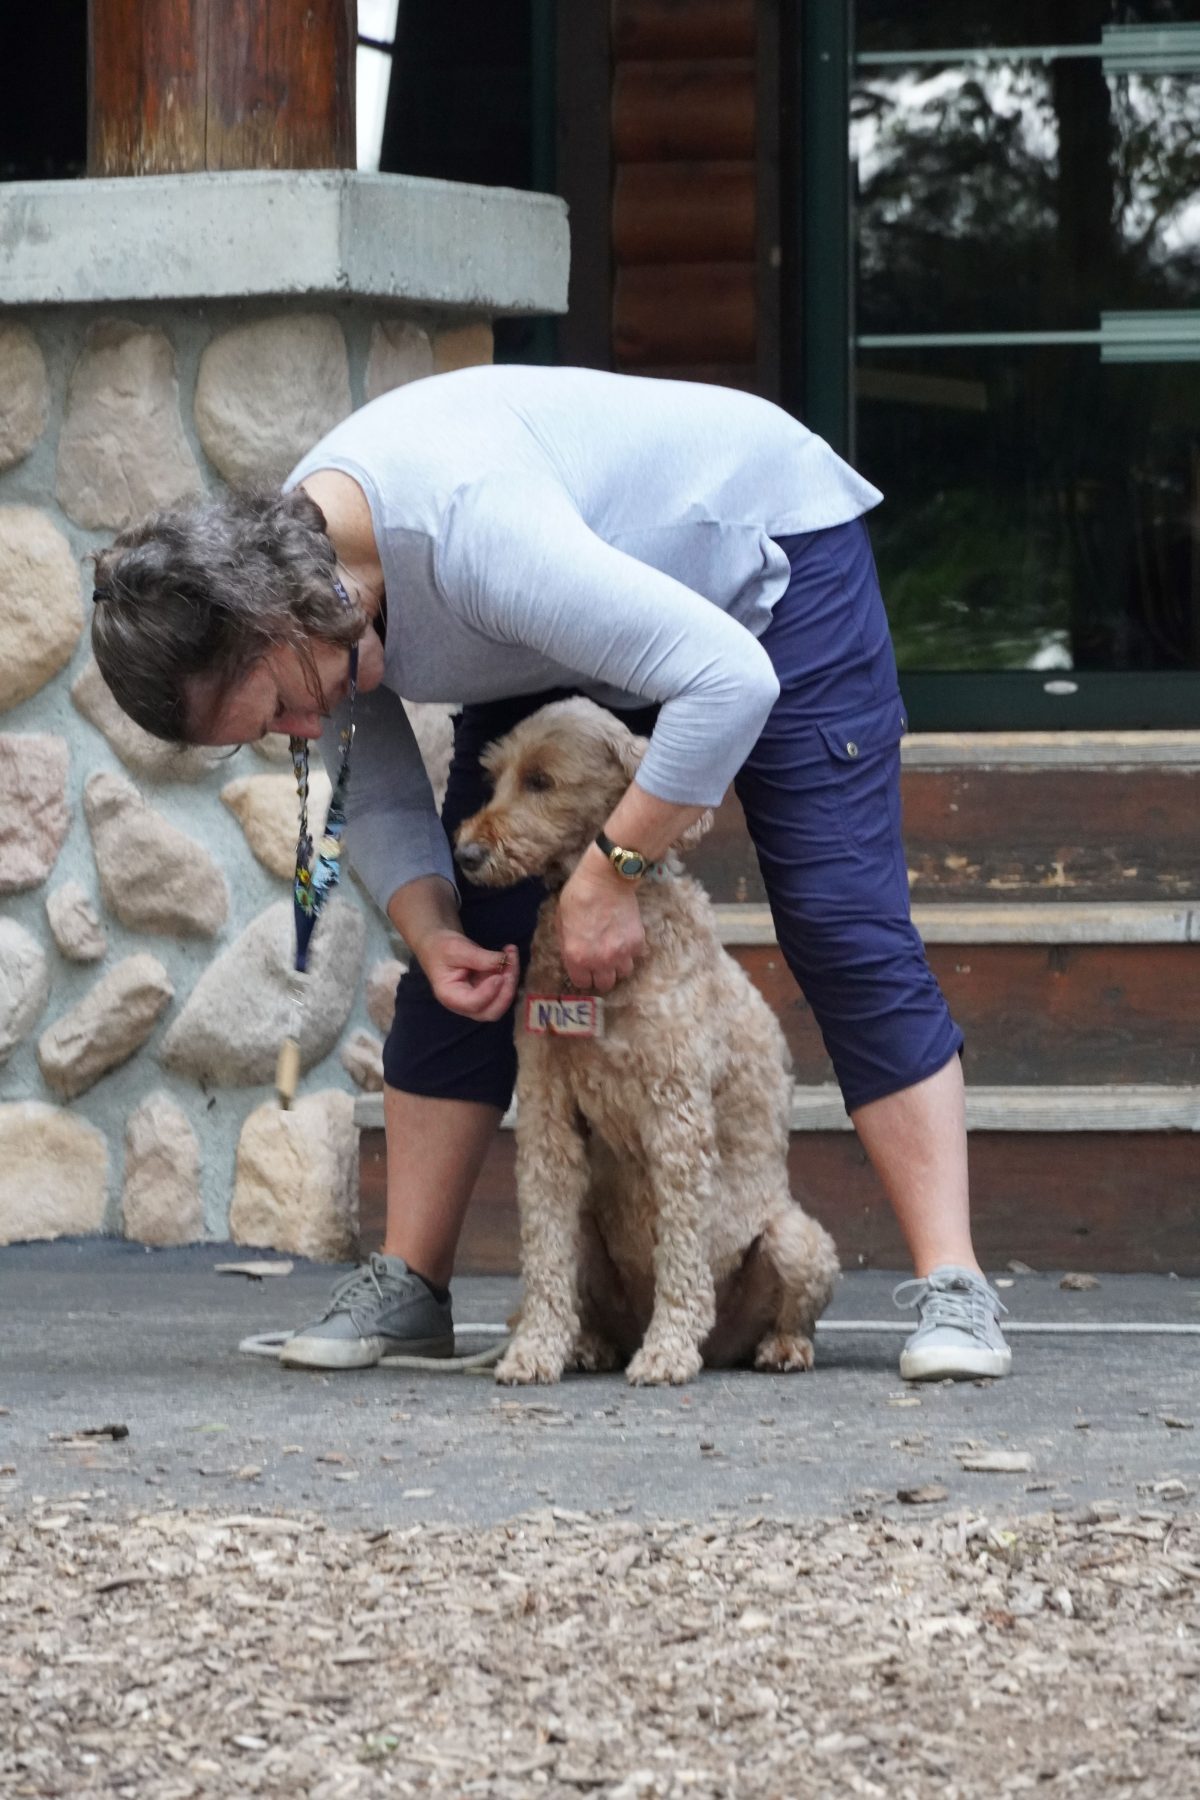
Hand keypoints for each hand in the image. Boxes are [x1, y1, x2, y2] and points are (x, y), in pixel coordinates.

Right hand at [420, 930, 519, 1021]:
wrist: (439, 945)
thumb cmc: (441, 948)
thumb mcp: (456, 948)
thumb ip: (479, 957)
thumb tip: (503, 961)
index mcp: (450, 996)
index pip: (473, 1004)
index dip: (489, 993)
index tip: (499, 975)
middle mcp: (465, 1004)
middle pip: (491, 1012)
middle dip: (506, 990)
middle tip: (510, 964)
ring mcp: (478, 1000)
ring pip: (502, 1001)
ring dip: (512, 979)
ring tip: (511, 953)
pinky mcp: (488, 992)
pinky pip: (505, 990)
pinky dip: (511, 974)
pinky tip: (510, 954)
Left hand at [557, 856, 644, 992]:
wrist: (606, 879)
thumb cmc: (578, 896)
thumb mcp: (560, 922)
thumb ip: (568, 945)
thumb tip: (574, 956)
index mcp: (576, 957)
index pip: (583, 983)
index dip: (584, 976)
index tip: (586, 969)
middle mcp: (600, 961)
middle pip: (605, 984)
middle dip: (602, 975)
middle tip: (601, 962)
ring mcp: (621, 953)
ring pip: (624, 973)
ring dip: (619, 965)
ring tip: (615, 952)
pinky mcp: (637, 943)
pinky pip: (636, 957)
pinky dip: (631, 952)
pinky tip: (625, 939)